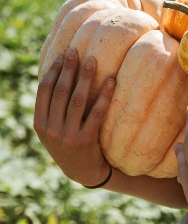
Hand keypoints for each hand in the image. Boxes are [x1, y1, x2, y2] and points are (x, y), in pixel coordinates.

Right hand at [33, 48, 114, 186]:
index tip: (63, 55)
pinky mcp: (85, 140)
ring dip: (85, 78)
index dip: (54, 71)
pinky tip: (111, 81)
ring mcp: (67, 135)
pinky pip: (96, 112)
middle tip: (77, 51)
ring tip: (93, 61)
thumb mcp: (53, 129)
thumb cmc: (70, 143)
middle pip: (60, 91)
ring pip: (77, 100)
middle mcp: (51, 129)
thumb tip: (60, 75)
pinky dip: (104, 95)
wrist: (84, 172)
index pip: (44, 90)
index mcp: (40, 123)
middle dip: (69, 69)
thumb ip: (52, 109)